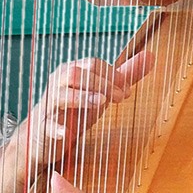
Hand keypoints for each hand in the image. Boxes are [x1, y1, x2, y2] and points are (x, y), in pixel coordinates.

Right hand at [30, 52, 153, 164]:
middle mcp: (57, 84)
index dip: (113, 75)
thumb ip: (125, 75)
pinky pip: (46, 125)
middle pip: (77, 73)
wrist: (44, 137)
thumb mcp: (102, 91)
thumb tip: (151, 56)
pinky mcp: (41, 127)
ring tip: (101, 103)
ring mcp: (48, 105)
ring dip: (82, 97)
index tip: (127, 90)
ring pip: (60, 94)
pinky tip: (66, 133)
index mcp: (71, 72)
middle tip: (121, 98)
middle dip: (102, 83)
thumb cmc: (75, 109)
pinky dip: (56, 128)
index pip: (93, 64)